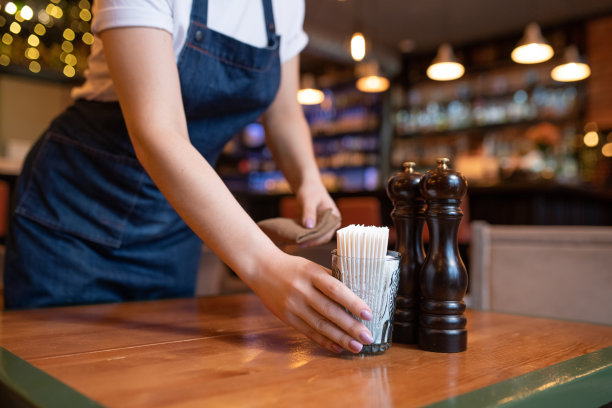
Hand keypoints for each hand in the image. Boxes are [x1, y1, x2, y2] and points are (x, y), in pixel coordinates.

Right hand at [250, 252, 373, 353]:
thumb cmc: (292, 267)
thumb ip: (330, 280)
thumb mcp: (311, 267)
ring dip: (340, 338)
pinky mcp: (286, 317)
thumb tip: (355, 296)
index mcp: (312, 273)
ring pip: (320, 325)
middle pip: (330, 311)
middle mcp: (302, 290)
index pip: (335, 289)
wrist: (261, 268)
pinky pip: (308, 332)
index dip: (352, 302)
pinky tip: (337, 347)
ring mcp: (293, 305)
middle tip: (368, 337)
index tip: (368, 314)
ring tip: (357, 346)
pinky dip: (324, 341)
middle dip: (350, 327)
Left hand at [296, 181, 340, 246]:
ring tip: (295, 241)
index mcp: (334, 217)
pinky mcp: (317, 226)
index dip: (315, 240)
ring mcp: (324, 226)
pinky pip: (311, 234)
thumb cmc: (310, 191)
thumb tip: (309, 226)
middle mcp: (331, 224)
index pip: (327, 234)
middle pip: (322, 238)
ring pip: (317, 237)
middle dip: (310, 241)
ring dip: (307, 240)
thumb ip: (309, 212)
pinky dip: (305, 236)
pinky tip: (295, 237)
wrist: (307, 186)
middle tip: (297, 243)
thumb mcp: (309, 200)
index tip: (303, 242)